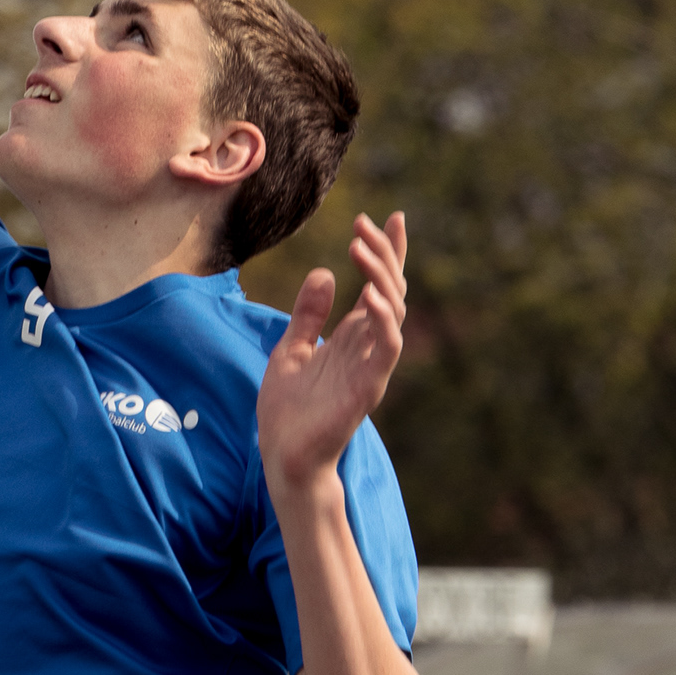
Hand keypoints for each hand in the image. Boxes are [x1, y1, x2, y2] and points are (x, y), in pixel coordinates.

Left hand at [258, 213, 407, 497]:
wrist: (282, 458)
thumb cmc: (288, 411)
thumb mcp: (290, 350)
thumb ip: (308, 315)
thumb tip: (325, 273)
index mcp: (351, 337)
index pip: (379, 286)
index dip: (388, 253)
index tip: (394, 216)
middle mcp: (366, 347)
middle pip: (390, 290)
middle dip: (382, 254)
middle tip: (363, 224)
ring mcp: (371, 367)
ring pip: (393, 311)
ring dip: (381, 277)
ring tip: (361, 247)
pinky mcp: (368, 388)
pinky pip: (387, 348)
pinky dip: (383, 320)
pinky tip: (369, 295)